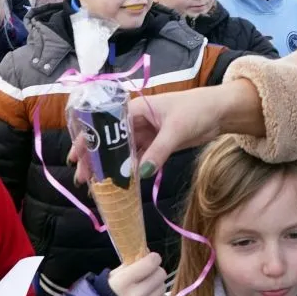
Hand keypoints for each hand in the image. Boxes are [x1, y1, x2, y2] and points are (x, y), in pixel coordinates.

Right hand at [67, 89, 221, 184]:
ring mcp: (146, 133)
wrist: (220, 111)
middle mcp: (136, 121)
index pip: (104, 125)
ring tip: (96, 186)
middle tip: (83, 179)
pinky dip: (129, 171)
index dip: (88, 140)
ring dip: (111, 168)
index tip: (76, 157)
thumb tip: (140, 174)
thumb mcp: (176, 130)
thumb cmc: (196, 110)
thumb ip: (158, 151)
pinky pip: (138, 159)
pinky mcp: (157, 144)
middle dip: (95, 159)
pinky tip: (121, 184)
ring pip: (122, 152)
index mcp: (136, 109)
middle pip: (110, 141)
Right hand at [108, 252, 165, 295]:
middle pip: (160, 274)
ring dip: (156, 285)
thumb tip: (146, 254)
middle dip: (155, 271)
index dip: (152, 258)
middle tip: (147, 273)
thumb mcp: (110, 277)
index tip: (149, 259)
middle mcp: (136, 295)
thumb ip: (129, 265)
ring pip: (163, 288)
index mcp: (124, 281)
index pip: (152, 262)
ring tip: (145, 288)